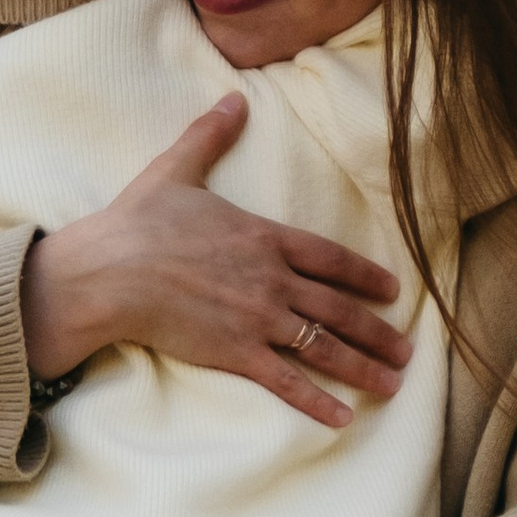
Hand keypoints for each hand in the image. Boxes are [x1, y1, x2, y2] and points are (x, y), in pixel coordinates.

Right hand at [18, 101, 412, 431]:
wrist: (109, 272)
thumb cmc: (139, 221)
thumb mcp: (177, 169)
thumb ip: (210, 136)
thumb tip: (233, 98)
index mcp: (265, 238)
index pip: (331, 259)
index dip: (365, 276)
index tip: (392, 291)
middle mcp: (272, 280)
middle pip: (339, 309)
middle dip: (378, 331)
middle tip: (406, 350)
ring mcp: (258, 318)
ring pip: (324, 347)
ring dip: (363, 367)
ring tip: (393, 384)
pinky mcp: (236, 352)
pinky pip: (286, 381)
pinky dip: (317, 402)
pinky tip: (343, 417)